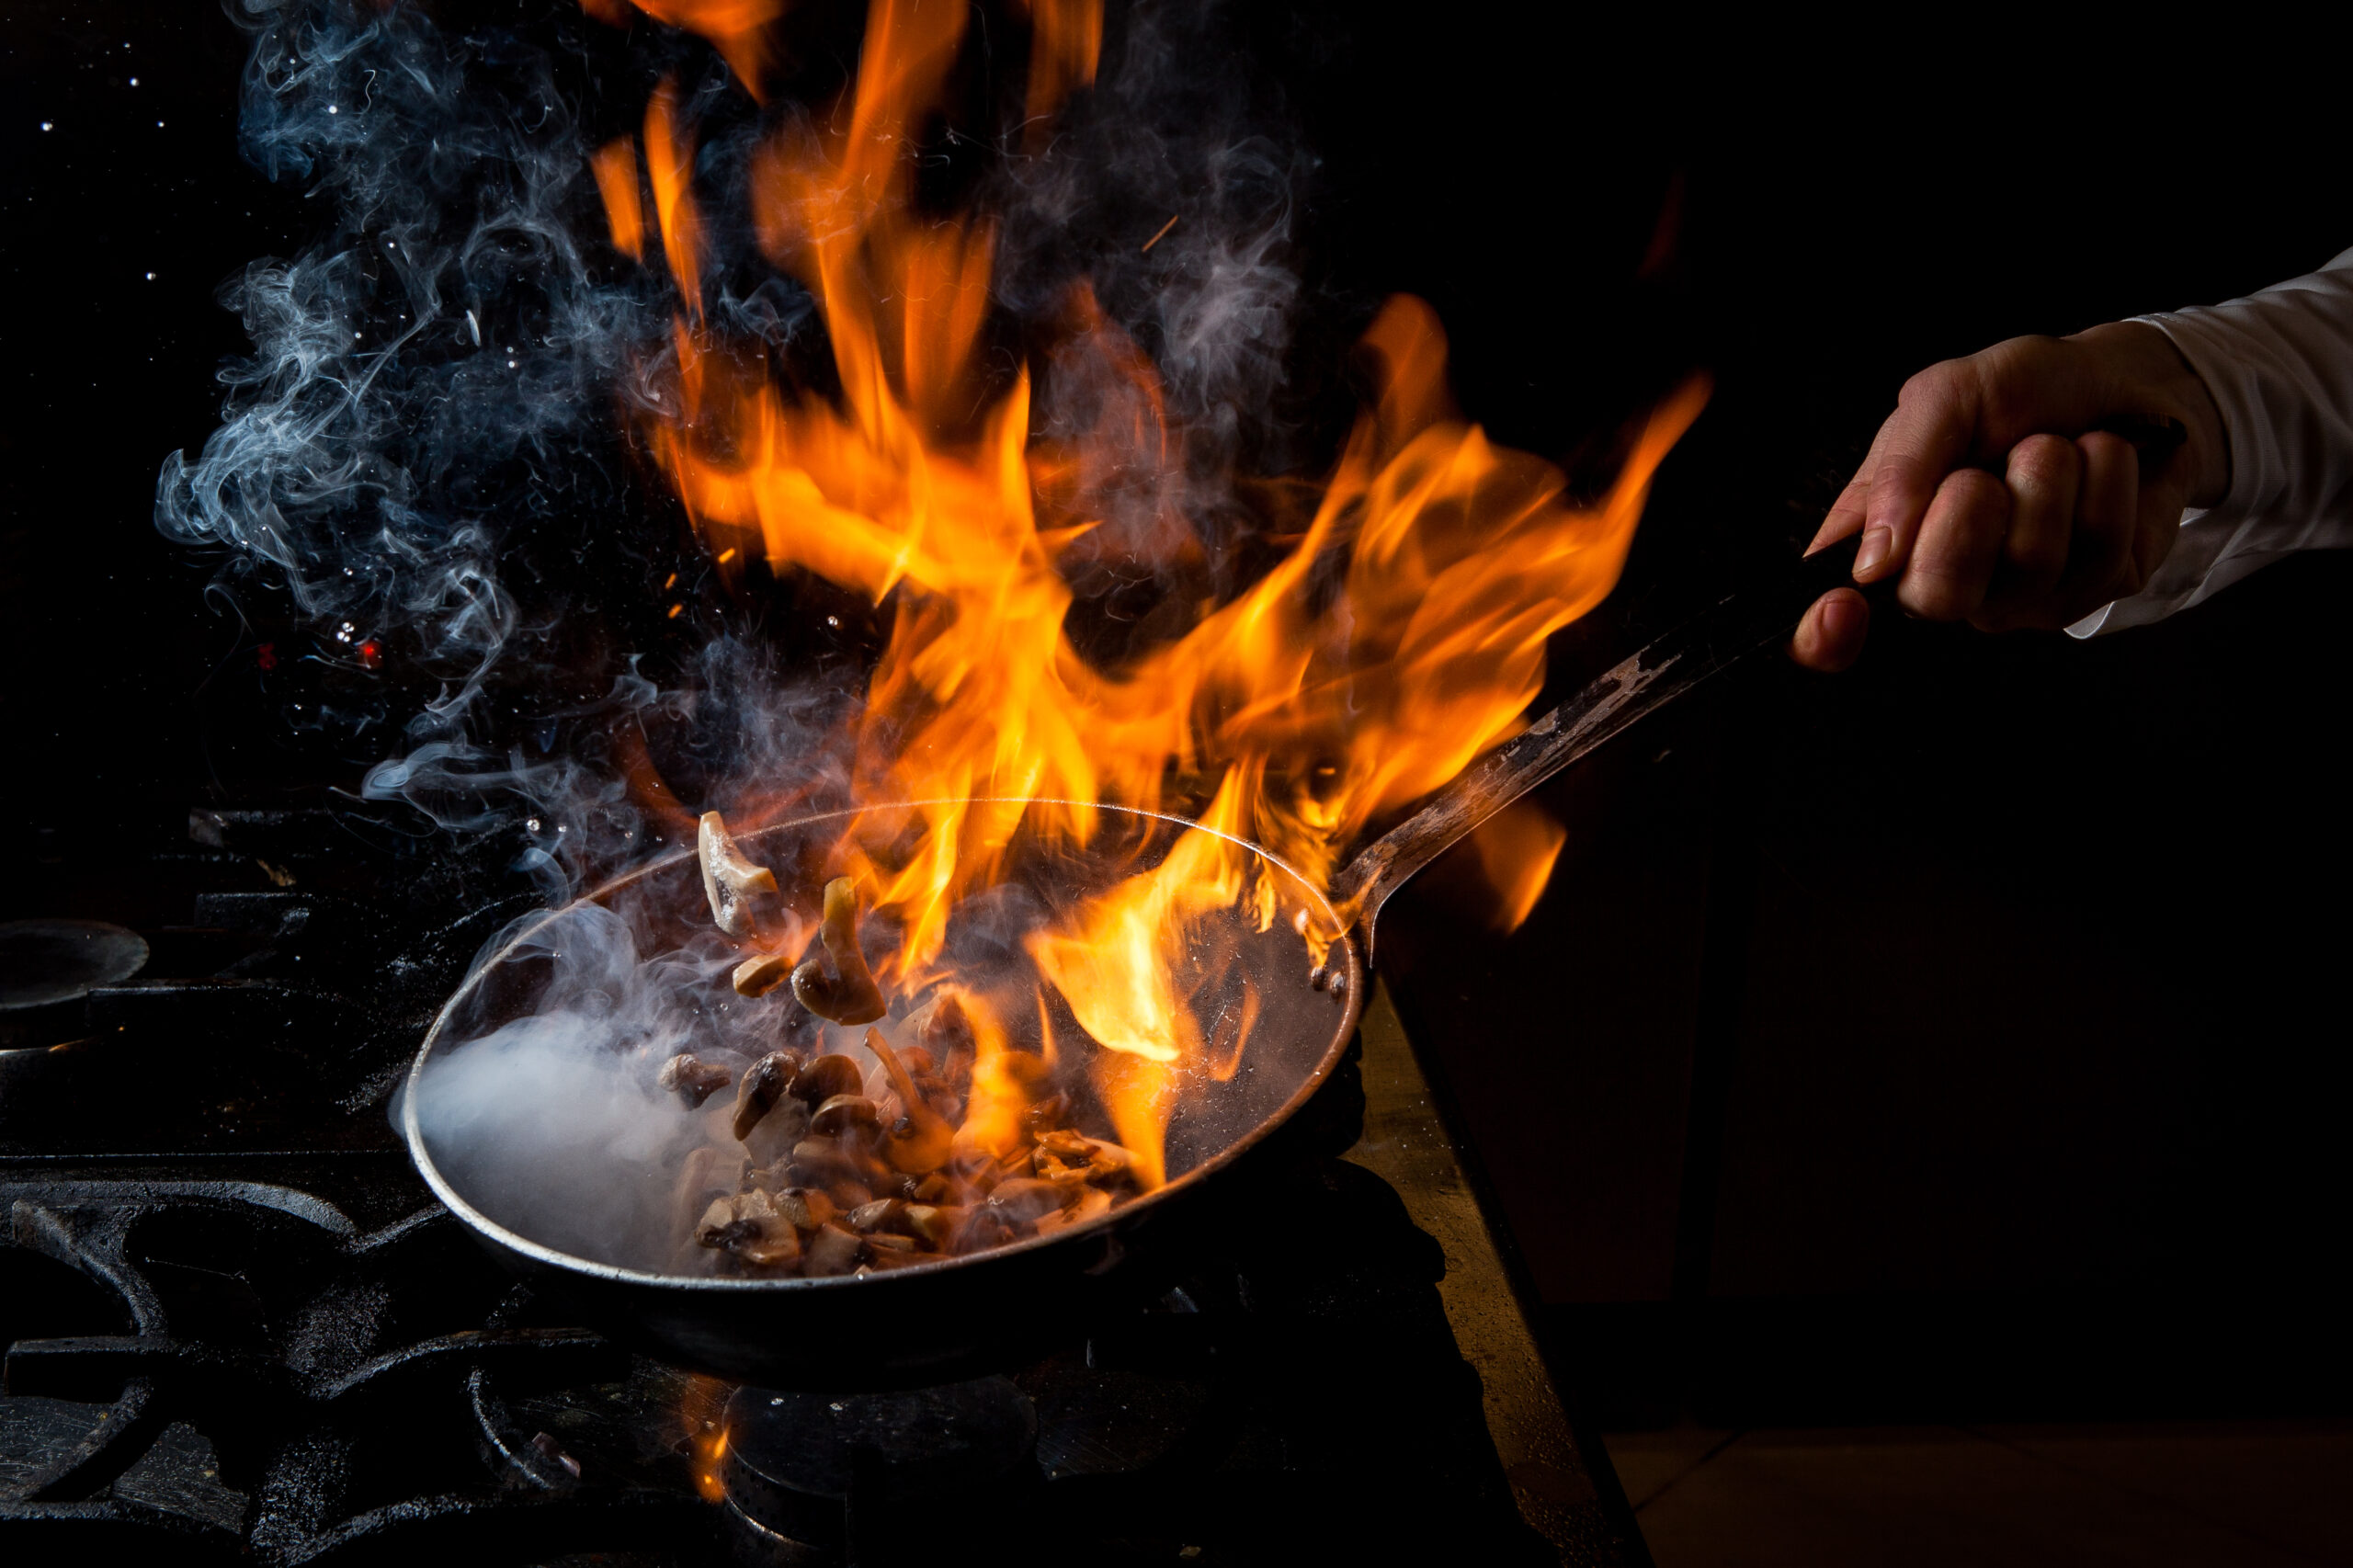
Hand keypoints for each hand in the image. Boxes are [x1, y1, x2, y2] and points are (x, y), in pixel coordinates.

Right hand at [1791, 322, 2229, 671]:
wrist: (2124, 375)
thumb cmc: (2023, 390)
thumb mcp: (1945, 396)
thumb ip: (1900, 468)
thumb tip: (1870, 561)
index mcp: (1884, 544)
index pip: (1827, 632)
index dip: (1821, 638)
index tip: (1839, 610)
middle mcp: (1944, 584)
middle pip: (1936, 595)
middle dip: (1968, 508)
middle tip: (1981, 470)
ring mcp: (2021, 596)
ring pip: (2030, 561)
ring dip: (2049, 473)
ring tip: (2050, 448)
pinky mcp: (2097, 589)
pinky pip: (2101, 546)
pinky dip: (2104, 478)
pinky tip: (2096, 463)